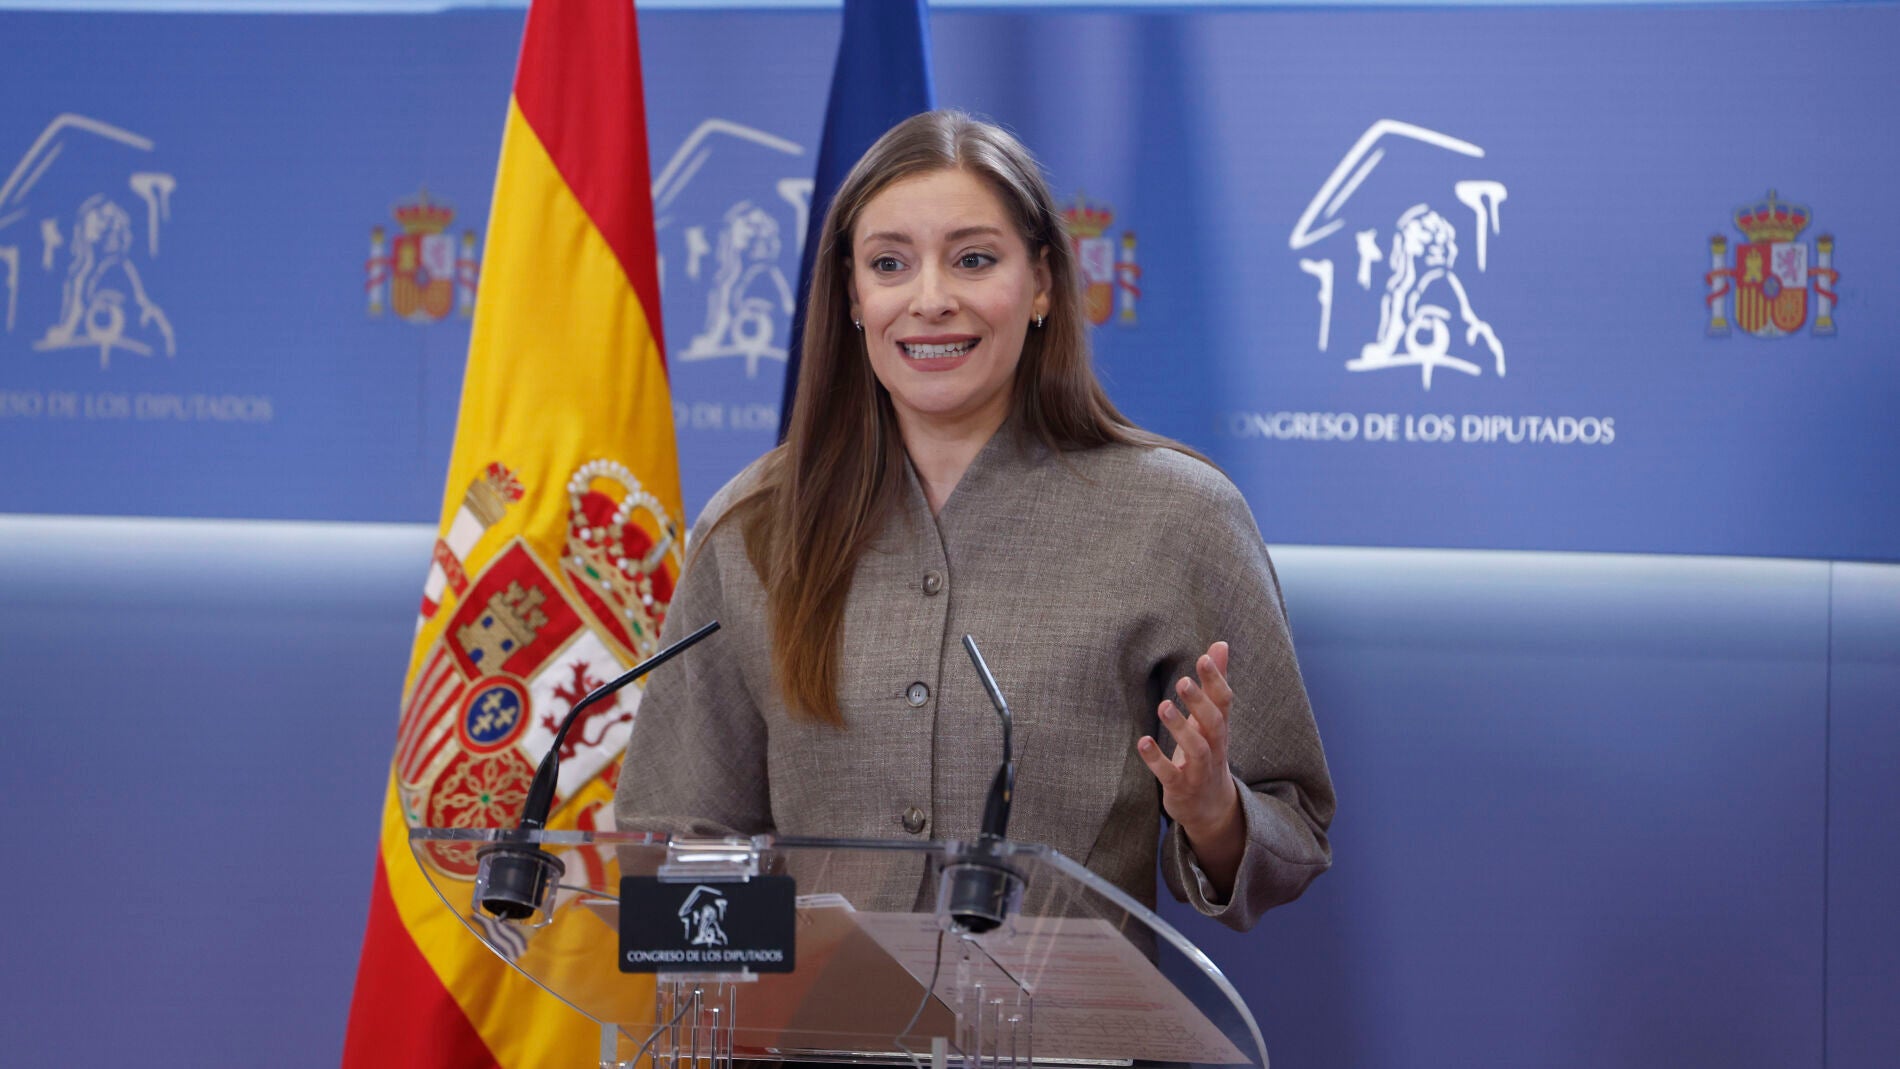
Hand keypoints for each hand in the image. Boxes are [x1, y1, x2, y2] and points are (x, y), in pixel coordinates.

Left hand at [1137, 642, 1243, 879]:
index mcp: (1220, 728)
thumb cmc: (1208, 752)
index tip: (1204, 657)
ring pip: (1196, 749)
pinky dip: (1156, 760)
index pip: (1224, 702)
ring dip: (1180, 728)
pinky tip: (1143, 742)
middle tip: (1182, 681)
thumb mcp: (1212, 719)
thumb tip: (1220, 644)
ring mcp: (1199, 770)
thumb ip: (1215, 683)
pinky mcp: (1180, 788)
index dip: (1217, 680)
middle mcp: (1214, 748)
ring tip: (1163, 706)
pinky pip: (1170, 775)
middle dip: (1199, 703)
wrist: (1212, 808)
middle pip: (1214, 724)